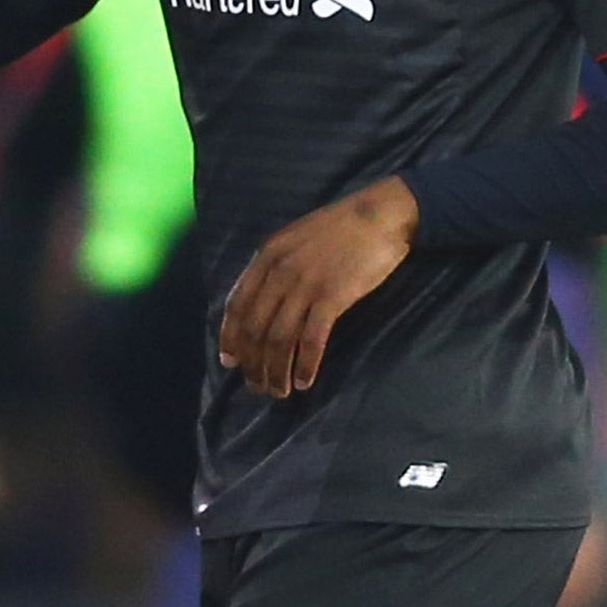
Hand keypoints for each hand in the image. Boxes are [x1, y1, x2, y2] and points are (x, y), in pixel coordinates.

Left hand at [217, 175, 419, 398]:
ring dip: (276, 371)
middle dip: (252, 362)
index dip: (230, 336)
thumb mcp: (294, 239)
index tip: (229, 361)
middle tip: (257, 387)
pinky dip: (305, 364)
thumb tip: (263, 301)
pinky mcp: (332, 296)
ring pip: (279, 338)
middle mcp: (279, 271)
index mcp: (267, 256)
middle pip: (255, 327)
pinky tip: (305, 381)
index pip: (237, 304)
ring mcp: (304, 284)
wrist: (377, 215)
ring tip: (279, 391)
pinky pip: (311, 339)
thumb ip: (275, 266)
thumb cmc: (339, 228)